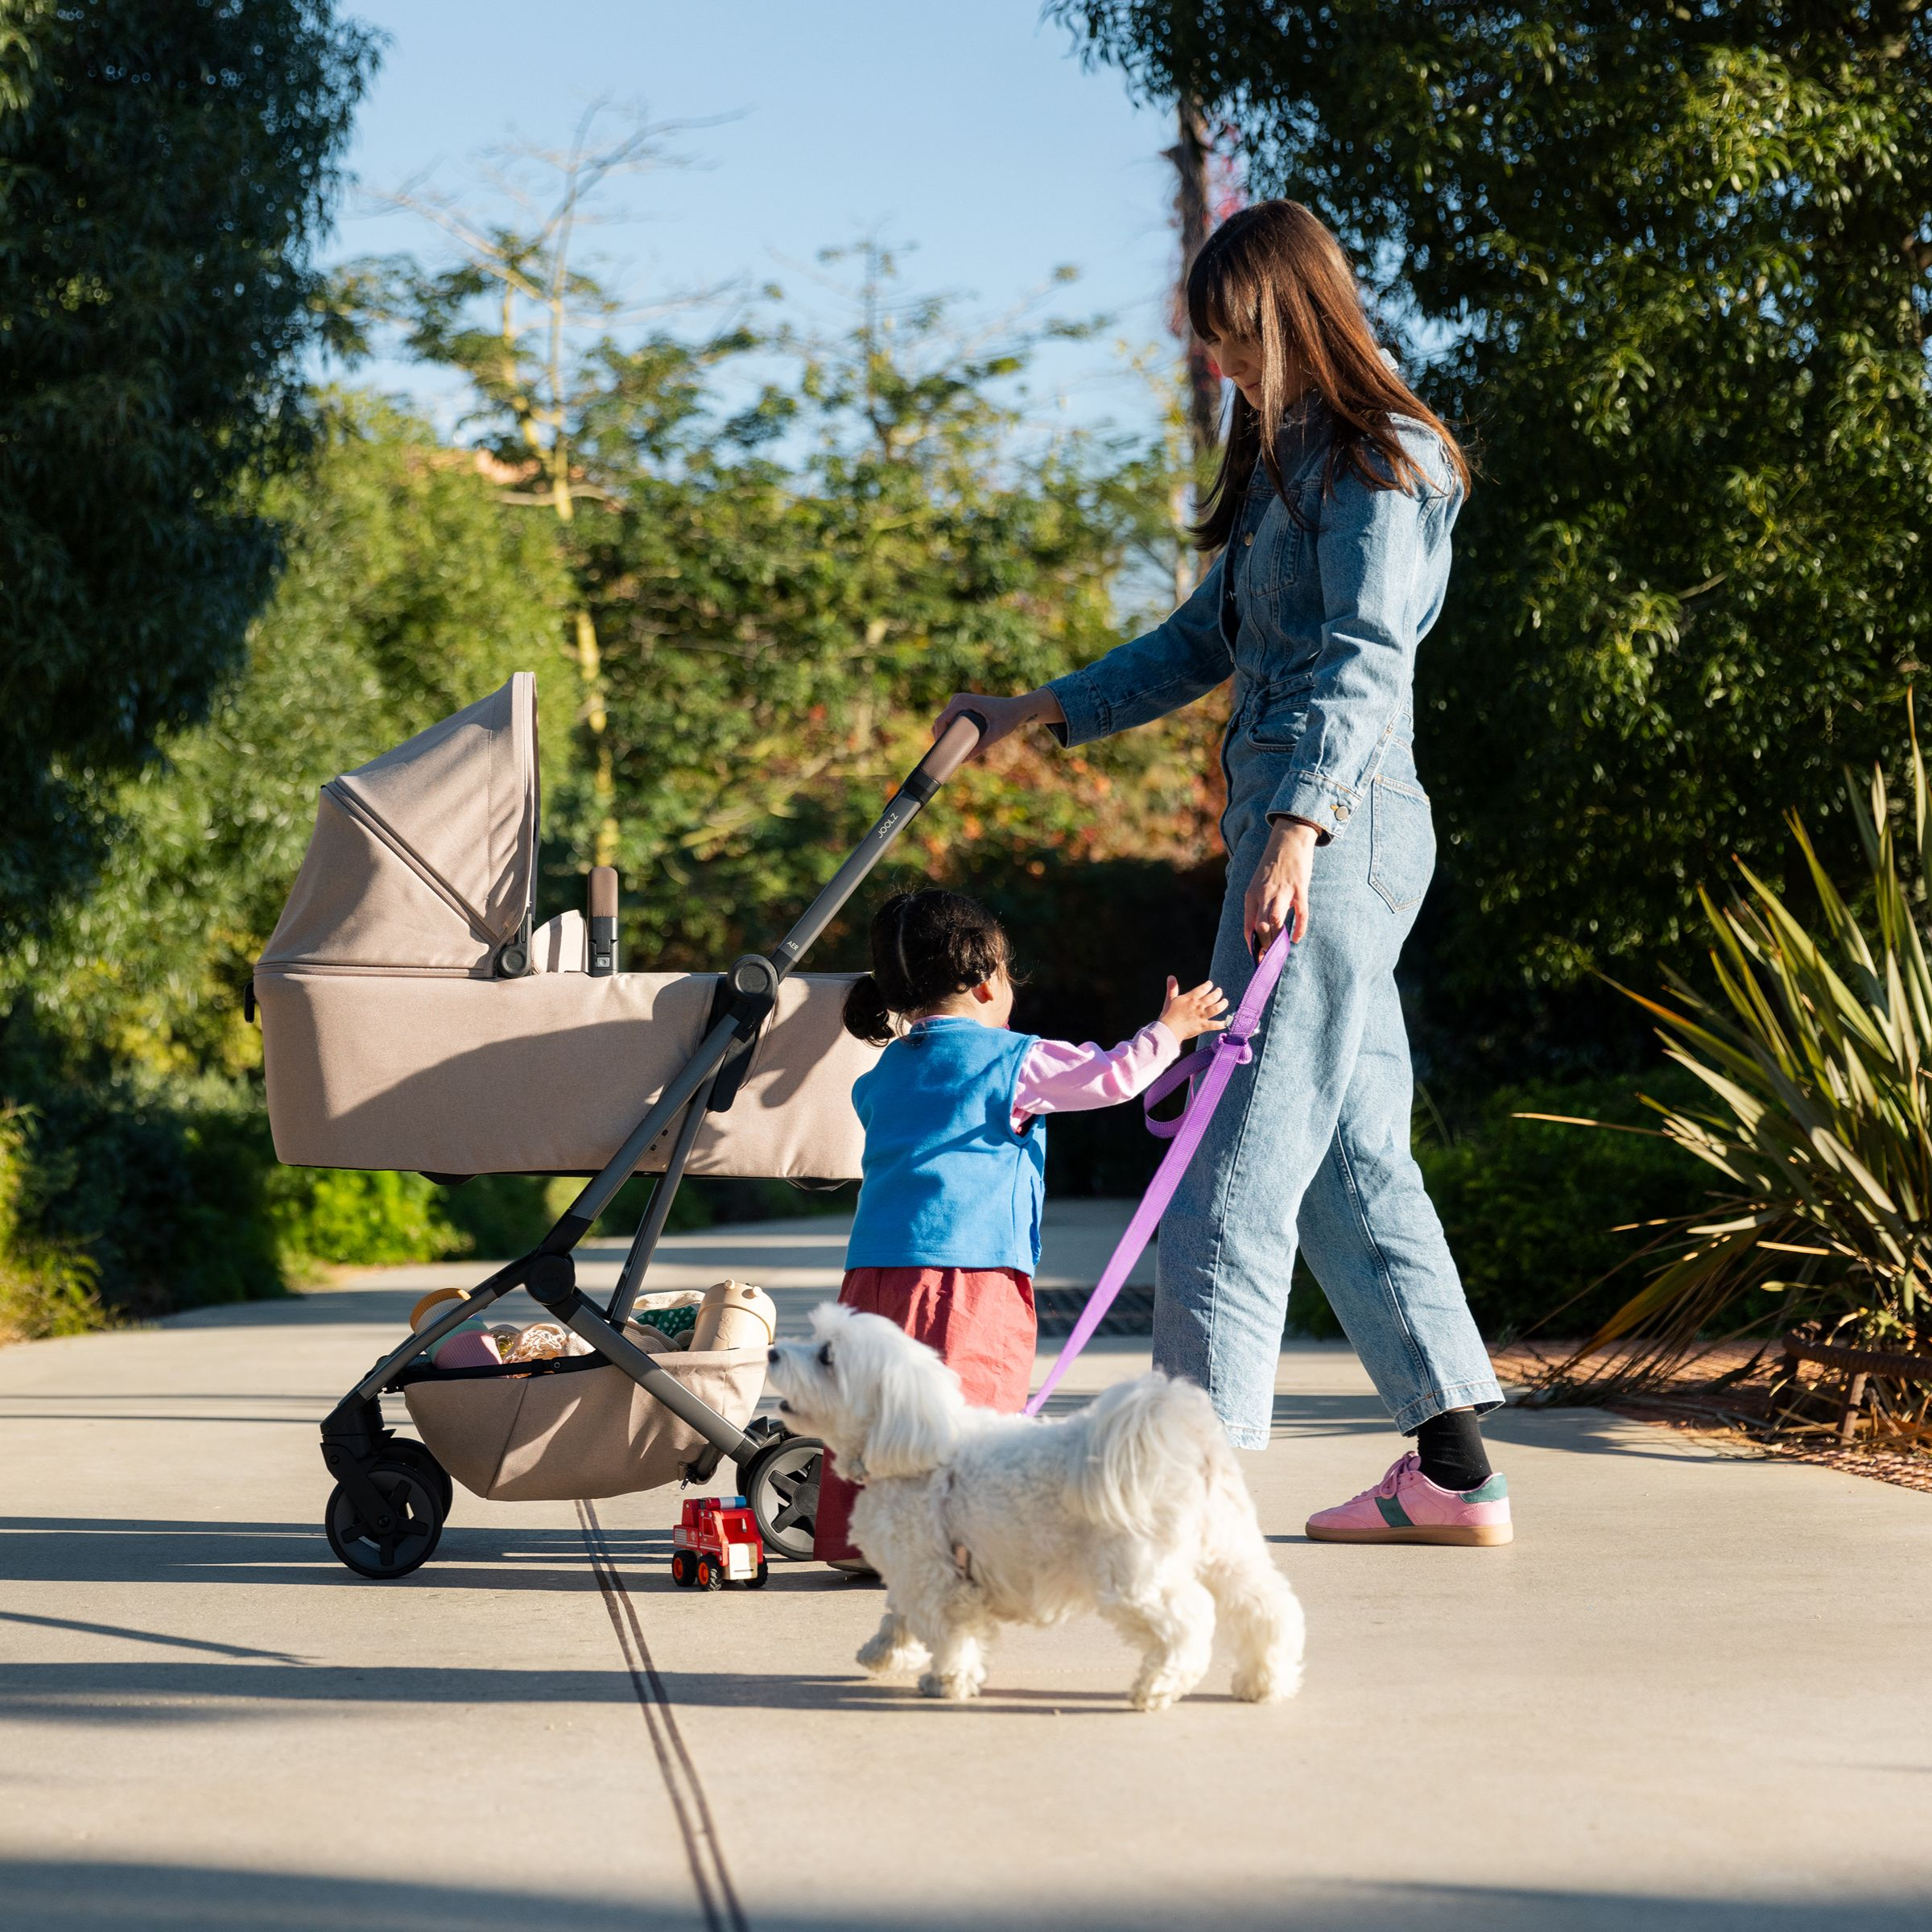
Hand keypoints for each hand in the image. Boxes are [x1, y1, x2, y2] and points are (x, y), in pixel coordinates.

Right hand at [932, 688, 1064, 758]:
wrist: (1017, 709)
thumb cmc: (1008, 718)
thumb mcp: (995, 733)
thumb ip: (981, 746)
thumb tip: (963, 760)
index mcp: (962, 702)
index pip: (941, 721)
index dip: (938, 738)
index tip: (941, 754)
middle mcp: (957, 700)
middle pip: (939, 723)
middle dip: (941, 740)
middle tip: (947, 758)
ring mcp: (958, 703)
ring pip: (943, 723)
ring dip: (944, 737)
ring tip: (949, 754)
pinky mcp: (961, 708)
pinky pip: (949, 721)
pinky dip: (949, 733)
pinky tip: (951, 746)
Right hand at [1159, 975, 1228, 1043]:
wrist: (1169, 1029)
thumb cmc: (1168, 1014)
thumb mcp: (1170, 999)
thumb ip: (1172, 988)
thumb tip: (1171, 977)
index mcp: (1190, 998)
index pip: (1203, 989)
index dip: (1208, 985)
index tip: (1210, 984)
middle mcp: (1198, 1006)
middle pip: (1212, 997)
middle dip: (1218, 993)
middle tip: (1219, 991)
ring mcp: (1201, 1016)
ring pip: (1216, 1008)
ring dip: (1223, 1005)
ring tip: (1225, 1002)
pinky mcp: (1203, 1026)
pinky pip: (1215, 1025)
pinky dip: (1221, 1024)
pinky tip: (1225, 1022)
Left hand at [1245, 819, 1317, 956]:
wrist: (1288, 839)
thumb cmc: (1273, 865)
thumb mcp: (1259, 884)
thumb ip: (1259, 904)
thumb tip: (1263, 929)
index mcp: (1251, 895)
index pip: (1248, 927)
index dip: (1252, 946)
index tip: (1257, 959)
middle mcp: (1264, 894)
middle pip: (1260, 927)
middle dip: (1265, 946)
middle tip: (1270, 960)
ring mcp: (1282, 891)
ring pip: (1276, 921)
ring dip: (1278, 939)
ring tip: (1281, 951)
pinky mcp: (1299, 888)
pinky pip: (1300, 913)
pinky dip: (1298, 929)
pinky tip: (1296, 938)